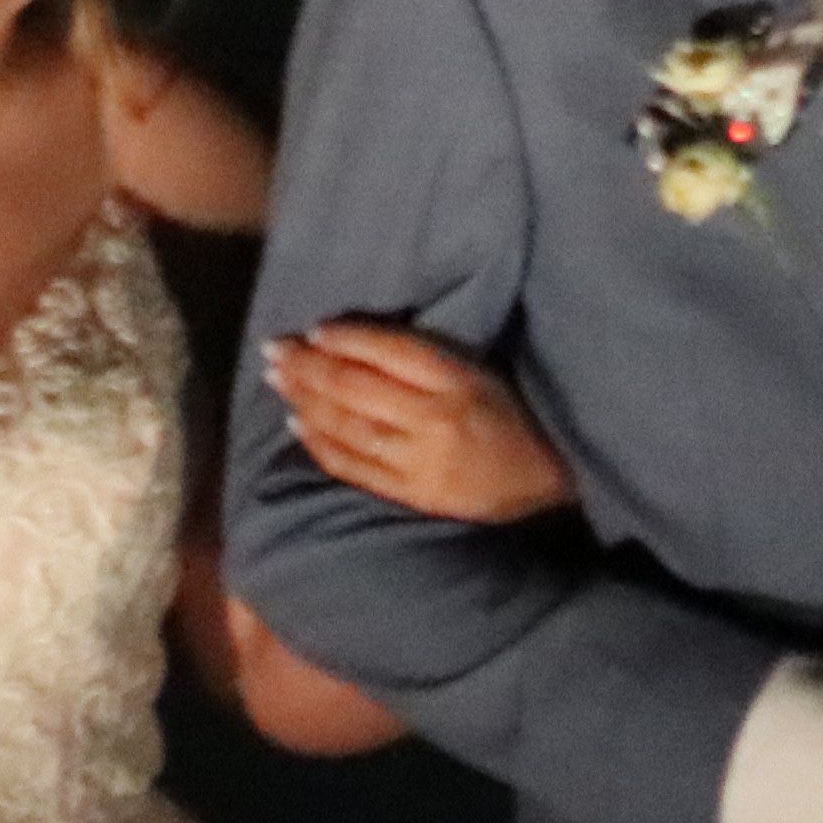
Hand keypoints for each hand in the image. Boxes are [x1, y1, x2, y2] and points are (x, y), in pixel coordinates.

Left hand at [265, 322, 577, 524]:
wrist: (549, 481)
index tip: (314, 329)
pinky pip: (355, 467)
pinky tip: (297, 423)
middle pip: (356, 387)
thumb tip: (355, 343)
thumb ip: (427, 358)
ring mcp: (420, 461)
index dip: (346, 338)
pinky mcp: (413, 494)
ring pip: (347, 427)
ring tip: (277, 378)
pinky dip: (320, 444)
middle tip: (273, 348)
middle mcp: (434, 418)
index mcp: (458, 379)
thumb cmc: (515, 415)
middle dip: (308, 366)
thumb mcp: (481, 371)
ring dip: (305, 400)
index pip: (389, 350)